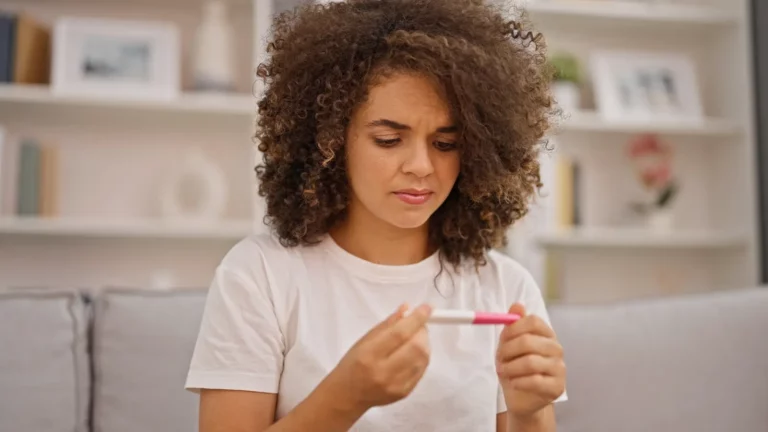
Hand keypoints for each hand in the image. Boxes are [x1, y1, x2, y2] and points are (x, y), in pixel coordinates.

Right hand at [326, 304, 431, 413]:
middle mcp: (384, 372)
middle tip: (418, 326)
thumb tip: (407, 308)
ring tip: (415, 339)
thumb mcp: (364, 340)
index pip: (399, 334)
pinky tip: (413, 353)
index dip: (416, 319)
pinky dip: (422, 357)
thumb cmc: (353, 363)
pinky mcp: (405, 392)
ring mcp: (396, 385)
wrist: (348, 395)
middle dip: (422, 332)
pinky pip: (422, 370)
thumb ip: (387, 324)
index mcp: (370, 354)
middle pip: (416, 347)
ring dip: (424, 344)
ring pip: (423, 359)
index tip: (426, 308)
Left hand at [496, 303, 565, 419]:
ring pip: (530, 362)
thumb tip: (517, 305)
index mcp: (546, 334)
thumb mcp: (510, 346)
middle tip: (499, 359)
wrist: (523, 399)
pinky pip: (534, 381)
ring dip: (510, 368)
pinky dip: (518, 382)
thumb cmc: (516, 369)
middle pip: (528, 341)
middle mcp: (556, 348)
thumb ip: (513, 326)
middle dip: (507, 351)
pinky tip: (514, 383)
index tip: (502, 339)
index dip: (513, 329)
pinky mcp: (558, 387)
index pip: (533, 321)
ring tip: (504, 372)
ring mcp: (559, 368)